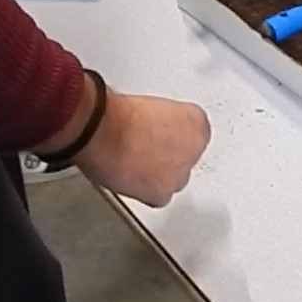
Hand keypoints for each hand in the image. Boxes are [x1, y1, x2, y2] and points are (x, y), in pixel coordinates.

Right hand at [75, 91, 212, 207]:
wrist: (104, 133)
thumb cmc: (119, 115)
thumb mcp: (151, 105)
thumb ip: (163, 120)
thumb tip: (155, 128)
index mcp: (196, 121)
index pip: (194, 134)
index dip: (173, 137)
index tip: (160, 138)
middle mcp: (194, 149)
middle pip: (185, 157)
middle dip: (168, 157)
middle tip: (146, 151)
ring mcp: (181, 173)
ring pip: (173, 178)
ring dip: (159, 175)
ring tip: (135, 164)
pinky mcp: (163, 194)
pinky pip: (159, 196)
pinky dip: (146, 192)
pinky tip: (132, 178)